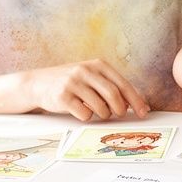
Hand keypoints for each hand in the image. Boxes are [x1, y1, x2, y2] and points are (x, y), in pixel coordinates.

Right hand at [21, 59, 148, 120]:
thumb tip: (137, 104)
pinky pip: (84, 114)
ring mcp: (73, 83)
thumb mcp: (91, 77)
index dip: (136, 100)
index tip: (144, 112)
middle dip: (120, 109)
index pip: (123, 84)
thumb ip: (112, 87)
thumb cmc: (71, 82)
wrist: (38, 83)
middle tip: (119, 114)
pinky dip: (87, 117)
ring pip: (100, 107)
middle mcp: (85, 71)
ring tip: (98, 112)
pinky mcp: (62, 96)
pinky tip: (81, 111)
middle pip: (113, 95)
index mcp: (97, 65)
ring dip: (103, 115)